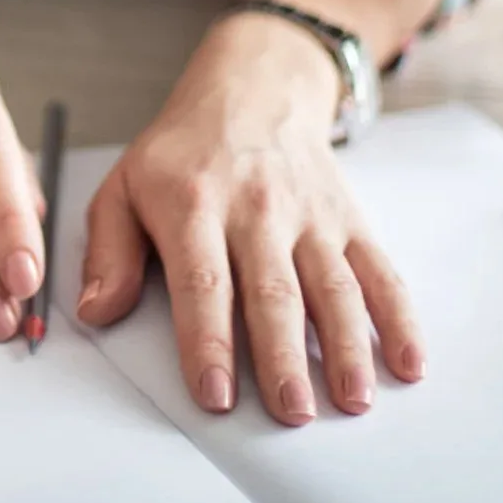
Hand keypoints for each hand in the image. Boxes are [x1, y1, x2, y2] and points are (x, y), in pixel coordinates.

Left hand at [78, 13, 423, 425]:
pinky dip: (398, 317)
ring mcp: (308, 215)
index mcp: (192, 204)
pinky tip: (406, 361)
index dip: (209, 341)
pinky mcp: (348, 219)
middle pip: (272, 292)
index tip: (215, 393)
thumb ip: (108, 252)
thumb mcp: (124, 186)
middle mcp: (255, 209)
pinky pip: (379, 270)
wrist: (250, 90)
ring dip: (345, 346)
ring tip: (350, 399)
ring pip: (331, 286)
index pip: (201, 282)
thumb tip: (95, 310)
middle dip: (283, 357)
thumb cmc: (182, 153)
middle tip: (291, 412)